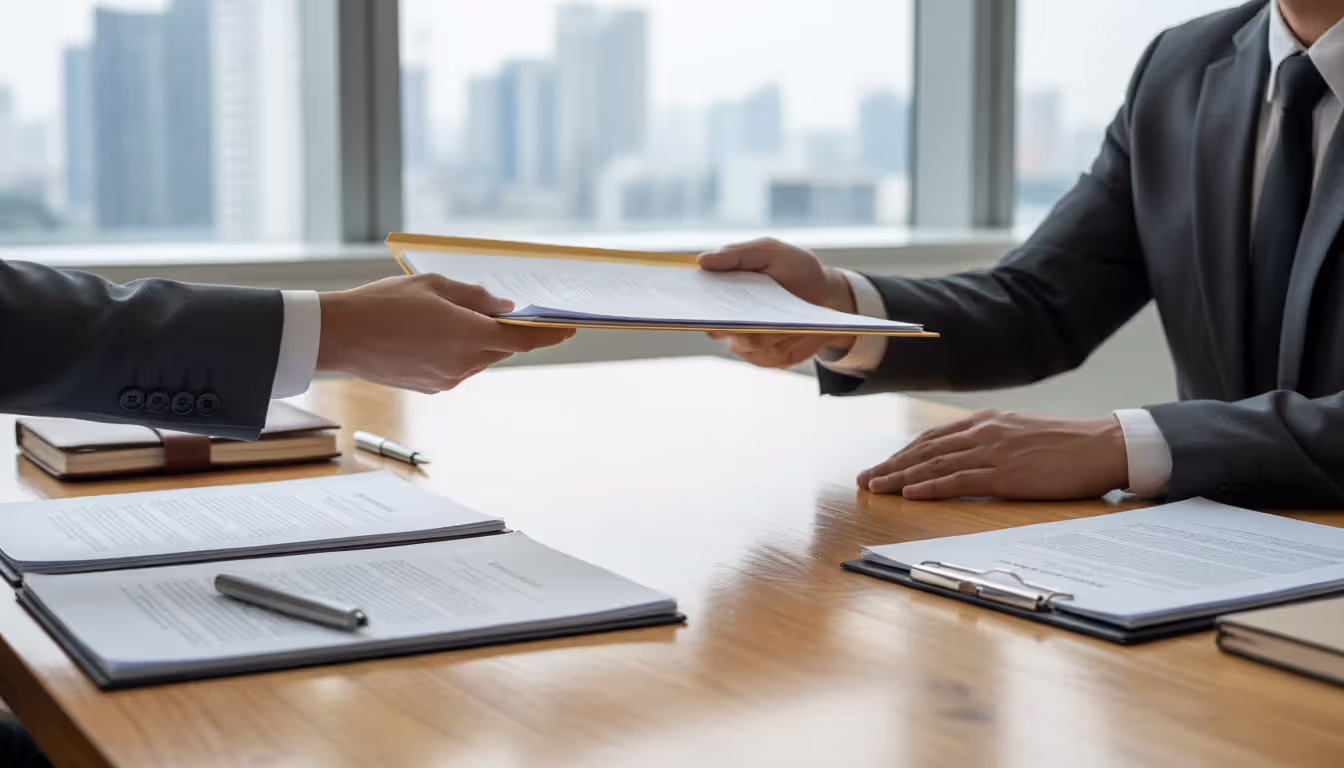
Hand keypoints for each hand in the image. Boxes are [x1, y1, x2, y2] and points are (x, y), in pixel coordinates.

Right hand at [316, 274, 574, 392]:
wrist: (340, 336)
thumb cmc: (383, 303)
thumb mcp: (434, 286)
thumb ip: (476, 297)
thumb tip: (505, 309)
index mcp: (468, 335)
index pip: (524, 339)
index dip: (551, 334)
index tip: (570, 329)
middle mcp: (464, 363)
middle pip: (502, 348)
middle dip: (507, 331)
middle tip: (505, 312)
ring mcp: (448, 379)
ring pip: (480, 358)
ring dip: (478, 340)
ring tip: (450, 318)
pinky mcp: (433, 387)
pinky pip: (459, 368)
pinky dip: (458, 352)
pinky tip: (433, 335)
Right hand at [699, 238, 857, 367]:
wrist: (828, 294)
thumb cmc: (795, 269)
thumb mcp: (770, 251)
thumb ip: (738, 255)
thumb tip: (702, 261)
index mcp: (724, 295)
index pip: (699, 307)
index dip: (695, 308)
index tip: (697, 303)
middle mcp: (731, 324)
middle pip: (718, 331)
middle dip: (732, 323)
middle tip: (745, 314)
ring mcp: (751, 344)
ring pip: (749, 344)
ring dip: (767, 331)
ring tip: (785, 319)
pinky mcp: (774, 358)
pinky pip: (773, 355)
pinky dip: (787, 341)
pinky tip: (799, 329)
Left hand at [857, 410, 1129, 499]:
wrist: (1103, 445)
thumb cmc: (1068, 443)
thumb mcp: (1022, 432)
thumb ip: (993, 439)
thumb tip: (968, 455)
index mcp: (987, 421)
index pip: (933, 438)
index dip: (903, 453)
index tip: (881, 465)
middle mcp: (983, 432)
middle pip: (925, 450)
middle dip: (891, 465)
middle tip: (864, 479)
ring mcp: (993, 452)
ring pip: (934, 465)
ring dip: (900, 477)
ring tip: (875, 488)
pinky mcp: (1005, 473)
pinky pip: (957, 480)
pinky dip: (929, 487)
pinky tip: (909, 493)